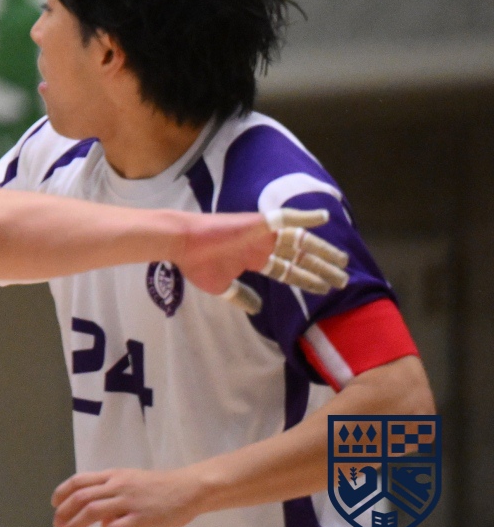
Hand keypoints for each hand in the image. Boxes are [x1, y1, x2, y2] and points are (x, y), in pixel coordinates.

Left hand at [52, 465, 206, 526]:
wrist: (187, 489)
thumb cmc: (158, 487)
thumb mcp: (130, 483)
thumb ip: (111, 496)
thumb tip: (99, 522)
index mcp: (112, 476)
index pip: (79, 481)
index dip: (62, 492)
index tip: (54, 505)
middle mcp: (116, 486)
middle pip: (81, 497)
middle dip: (64, 512)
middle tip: (56, 525)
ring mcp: (128, 502)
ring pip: (92, 511)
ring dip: (75, 525)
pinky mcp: (140, 518)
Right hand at [178, 208, 347, 305]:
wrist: (181, 243)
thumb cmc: (197, 263)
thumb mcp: (221, 287)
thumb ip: (242, 296)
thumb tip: (257, 309)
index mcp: (254, 259)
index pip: (288, 270)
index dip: (307, 279)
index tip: (325, 288)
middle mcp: (263, 246)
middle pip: (299, 257)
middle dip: (322, 268)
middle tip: (344, 279)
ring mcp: (263, 235)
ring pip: (300, 242)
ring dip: (322, 250)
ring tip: (343, 261)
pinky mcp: (260, 223)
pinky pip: (286, 218)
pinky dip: (305, 216)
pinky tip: (324, 217)